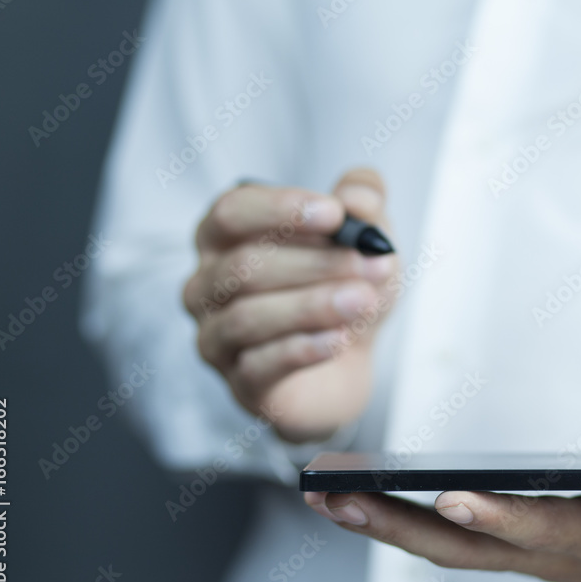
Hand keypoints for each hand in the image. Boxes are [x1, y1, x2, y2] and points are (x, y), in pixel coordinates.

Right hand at [183, 169, 397, 441]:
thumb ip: (364, 201)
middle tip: (374, 263)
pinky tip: (340, 338)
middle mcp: (207, 285)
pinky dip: (304, 349)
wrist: (351, 356)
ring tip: (365, 299)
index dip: (280, 209)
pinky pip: (261, 365)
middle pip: (244, 266)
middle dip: (315, 263)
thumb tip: (357, 196)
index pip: (232, 211)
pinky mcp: (241, 384)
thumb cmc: (343, 282)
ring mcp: (216, 337)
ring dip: (313, 305)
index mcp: (225, 236)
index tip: (335, 213)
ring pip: (248, 317)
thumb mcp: (365, 235)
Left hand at [304, 489, 580, 581]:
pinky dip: (400, 517)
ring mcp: (528, 554)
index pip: (546, 536)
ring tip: (322, 491)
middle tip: (334, 496)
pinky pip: (449, 534)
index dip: (504, 521)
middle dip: (399, 526)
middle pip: (466, 548)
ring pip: (444, 545)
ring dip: (381, 522)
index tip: (454, 497)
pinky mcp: (517, 543)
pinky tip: (361, 496)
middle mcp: (553, 557)